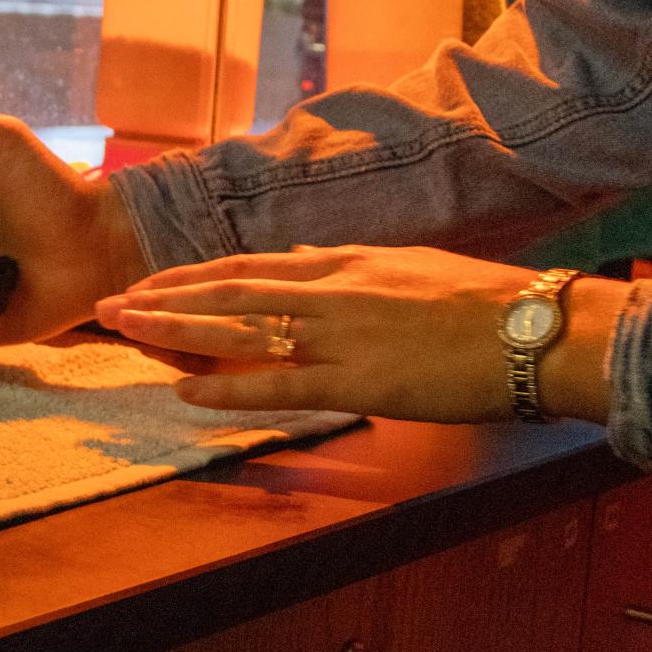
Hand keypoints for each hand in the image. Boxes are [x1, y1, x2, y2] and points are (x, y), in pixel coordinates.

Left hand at [93, 245, 628, 423]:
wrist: (543, 329)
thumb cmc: (488, 305)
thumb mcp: (410, 270)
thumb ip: (352, 271)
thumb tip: (307, 261)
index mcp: (348, 262)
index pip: (252, 265)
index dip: (195, 276)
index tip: (151, 282)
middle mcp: (334, 289)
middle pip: (229, 289)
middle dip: (165, 297)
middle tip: (109, 303)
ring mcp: (343, 333)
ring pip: (239, 327)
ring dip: (176, 329)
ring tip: (123, 332)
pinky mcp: (360, 380)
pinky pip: (278, 384)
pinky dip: (226, 386)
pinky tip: (183, 390)